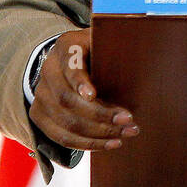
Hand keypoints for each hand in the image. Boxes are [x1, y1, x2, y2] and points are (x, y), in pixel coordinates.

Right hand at [29, 28, 138, 150]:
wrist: (69, 59)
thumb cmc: (99, 51)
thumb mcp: (107, 42)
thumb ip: (118, 47)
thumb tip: (147, 57)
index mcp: (66, 47)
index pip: (69, 65)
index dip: (79, 82)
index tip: (93, 95)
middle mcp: (48, 70)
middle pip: (66, 100)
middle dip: (99, 115)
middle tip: (128, 120)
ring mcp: (40, 94)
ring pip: (65, 123)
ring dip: (97, 134)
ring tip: (124, 134)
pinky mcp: (39, 114)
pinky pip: (60, 137)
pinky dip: (86, 144)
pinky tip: (109, 144)